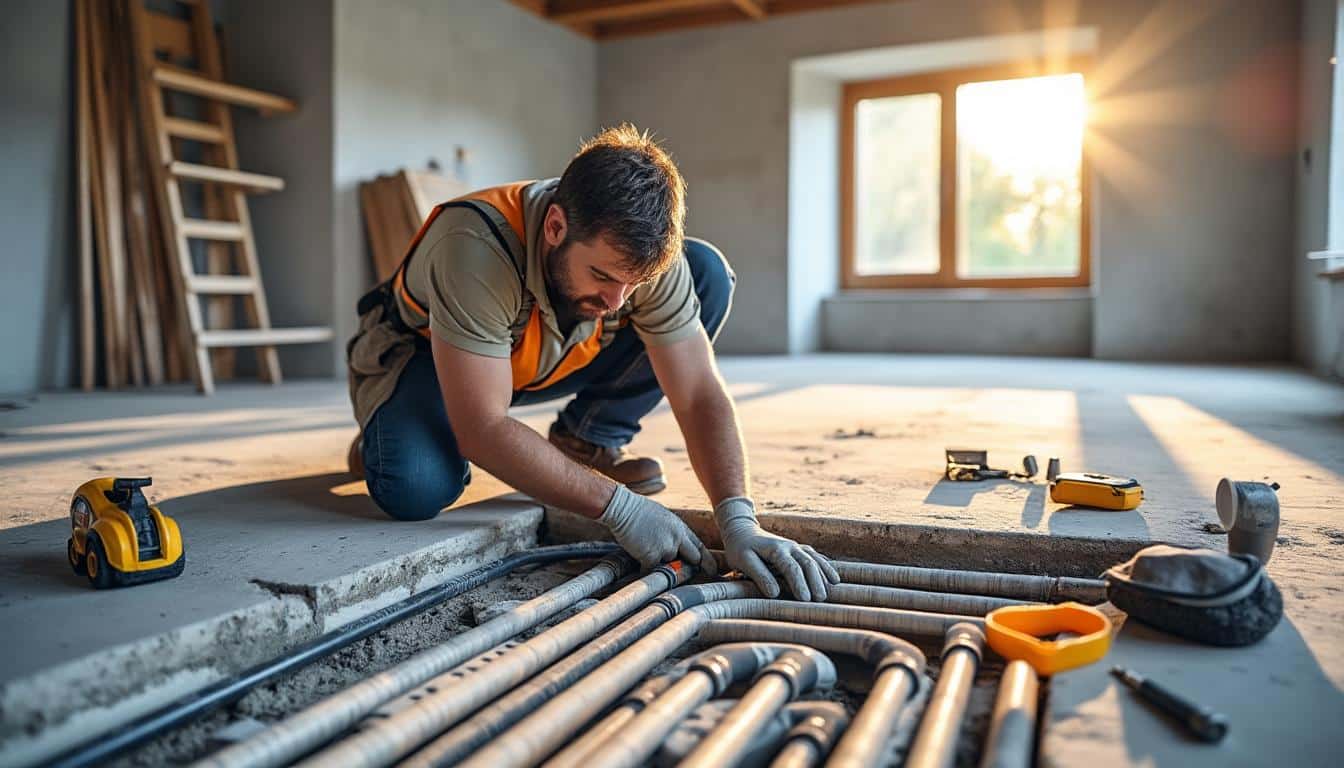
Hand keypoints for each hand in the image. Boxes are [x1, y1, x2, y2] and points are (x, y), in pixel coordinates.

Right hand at [600, 484, 717, 572]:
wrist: (623, 508)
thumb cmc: (639, 511)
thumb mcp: (663, 519)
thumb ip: (672, 533)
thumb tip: (675, 547)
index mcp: (680, 528)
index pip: (699, 547)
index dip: (707, 560)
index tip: (713, 571)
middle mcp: (677, 539)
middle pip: (692, 560)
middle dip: (689, 568)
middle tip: (686, 575)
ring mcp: (665, 548)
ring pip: (669, 566)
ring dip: (661, 566)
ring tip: (649, 558)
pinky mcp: (651, 556)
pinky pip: (652, 571)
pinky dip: (645, 570)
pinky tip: (639, 565)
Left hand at [714, 497, 838, 600]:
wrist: (743, 531)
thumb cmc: (740, 548)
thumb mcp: (743, 560)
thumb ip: (759, 575)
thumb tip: (774, 593)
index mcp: (776, 549)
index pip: (791, 568)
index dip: (799, 583)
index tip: (805, 600)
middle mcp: (790, 546)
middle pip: (808, 563)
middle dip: (815, 582)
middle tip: (820, 600)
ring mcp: (796, 547)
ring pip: (815, 559)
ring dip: (823, 575)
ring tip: (830, 592)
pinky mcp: (798, 549)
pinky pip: (816, 557)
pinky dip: (825, 567)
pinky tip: (833, 579)